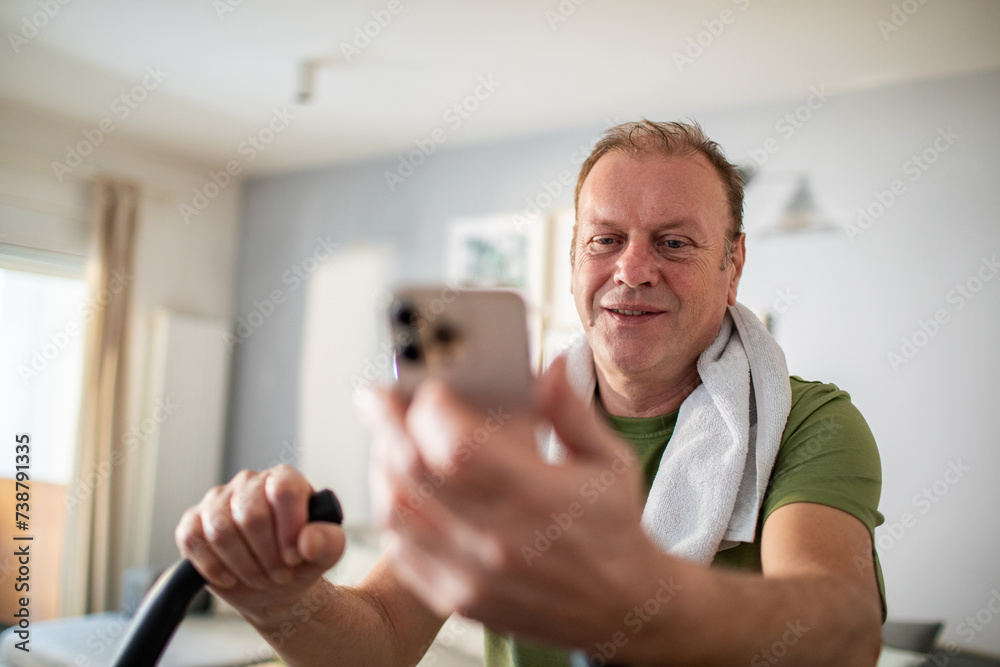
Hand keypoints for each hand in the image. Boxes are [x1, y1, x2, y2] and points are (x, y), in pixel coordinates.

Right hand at [175, 465, 345, 617]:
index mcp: (284, 478)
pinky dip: (212, 566)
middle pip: (251, 515)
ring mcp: (217, 500)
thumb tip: (308, 541)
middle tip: (279, 574)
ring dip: (243, 565)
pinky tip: (230, 578)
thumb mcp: (327, 553)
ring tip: (260, 577)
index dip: (289, 528)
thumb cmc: (301, 559)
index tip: (295, 557)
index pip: (283, 490)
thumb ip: (328, 542)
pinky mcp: (193, 522)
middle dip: (266, 555)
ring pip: (221, 530)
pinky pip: (193, 540)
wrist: (275, 585)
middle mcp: (249, 482)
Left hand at [359, 356, 669, 649]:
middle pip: (414, 472)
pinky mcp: (459, 599)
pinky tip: (396, 486)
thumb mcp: (611, 461)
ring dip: (381, 465)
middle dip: (386, 423)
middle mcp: (500, 538)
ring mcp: (474, 574)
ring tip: (384, 438)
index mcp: (539, 496)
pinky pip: (400, 550)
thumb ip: (570, 410)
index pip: (459, 445)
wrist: (621, 608)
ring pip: (397, 510)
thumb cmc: (614, 529)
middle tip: (378, 397)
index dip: (431, 408)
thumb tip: (547, 366)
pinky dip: (390, 510)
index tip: (430, 387)